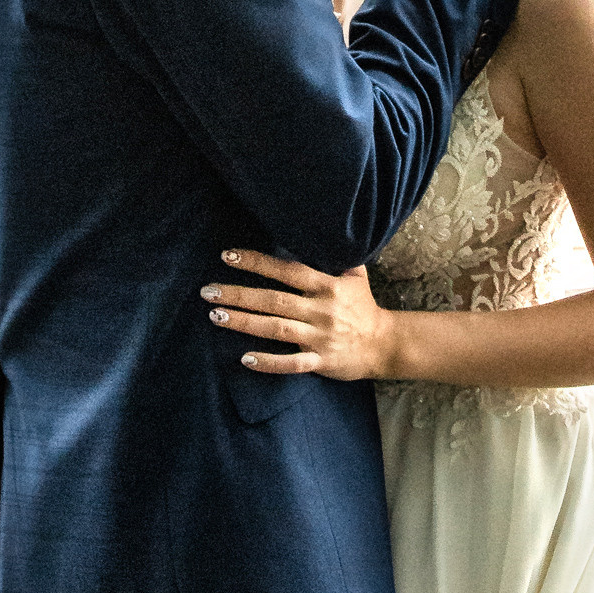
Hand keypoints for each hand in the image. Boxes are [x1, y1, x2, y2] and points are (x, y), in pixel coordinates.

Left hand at [203, 249, 397, 380]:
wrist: (385, 345)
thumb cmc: (363, 306)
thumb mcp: (355, 275)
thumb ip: (335, 255)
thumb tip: (319, 229)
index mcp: (327, 286)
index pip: (287, 271)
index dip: (257, 262)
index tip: (228, 256)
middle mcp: (321, 310)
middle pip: (274, 300)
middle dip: (239, 294)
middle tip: (208, 291)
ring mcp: (320, 338)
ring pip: (276, 330)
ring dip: (244, 323)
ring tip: (216, 316)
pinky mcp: (321, 362)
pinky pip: (291, 363)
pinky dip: (269, 362)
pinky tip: (244, 358)